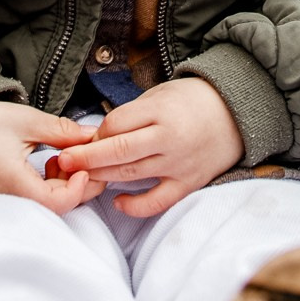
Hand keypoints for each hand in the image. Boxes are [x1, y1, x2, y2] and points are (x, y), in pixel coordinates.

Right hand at [0, 100, 98, 214]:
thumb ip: (62, 131)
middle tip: (86, 160)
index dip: (77, 188)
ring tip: (64, 158)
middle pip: (55, 207)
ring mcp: (6, 204)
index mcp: (11, 181)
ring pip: (48, 206)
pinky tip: (52, 165)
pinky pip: (37, 202)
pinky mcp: (7, 201)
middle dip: (77, 185)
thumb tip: (92, 136)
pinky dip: (52, 186)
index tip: (85, 166)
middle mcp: (8, 199)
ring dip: (66, 185)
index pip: (55, 202)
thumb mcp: (26, 120)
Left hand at [54, 78, 243, 218]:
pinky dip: (135, 206)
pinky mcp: (188, 183)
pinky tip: (118, 202)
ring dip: (102, 177)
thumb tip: (99, 136)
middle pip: (117, 151)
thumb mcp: (160, 94)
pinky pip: (157, 201)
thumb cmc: (192, 100)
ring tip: (82, 178)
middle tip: (62, 162)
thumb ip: (132, 115)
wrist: (237, 112)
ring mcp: (179, 163)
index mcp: (161, 111)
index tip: (83, 139)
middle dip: (85, 158)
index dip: (95, 134)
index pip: (116, 125)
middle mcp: (169, 138)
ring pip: (131, 175)